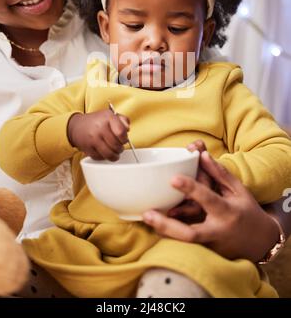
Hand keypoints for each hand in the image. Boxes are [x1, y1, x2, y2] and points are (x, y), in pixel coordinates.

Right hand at [67, 110, 129, 160]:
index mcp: (107, 118)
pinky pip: (100, 158)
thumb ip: (123, 120)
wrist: (76, 126)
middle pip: (116, 145)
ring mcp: (92, 139)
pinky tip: (104, 152)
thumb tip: (127, 129)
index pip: (121, 132)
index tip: (123, 139)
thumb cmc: (97, 121)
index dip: (125, 139)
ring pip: (109, 154)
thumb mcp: (110, 115)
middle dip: (120, 148)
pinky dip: (104, 157)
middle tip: (119, 147)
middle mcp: (99, 128)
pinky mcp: (87, 148)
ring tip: (114, 152)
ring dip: (114, 156)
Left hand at [143, 151, 280, 261]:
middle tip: (147, 213)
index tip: (173, 179)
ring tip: (146, 217)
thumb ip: (219, 173)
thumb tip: (202, 154)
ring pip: (184, 243)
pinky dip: (170, 237)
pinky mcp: (206, 252)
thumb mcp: (238, 190)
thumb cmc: (247, 210)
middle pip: (190, 233)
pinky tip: (155, 227)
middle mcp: (218, 230)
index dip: (191, 188)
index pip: (207, 199)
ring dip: (164, 232)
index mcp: (227, 211)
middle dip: (168, 226)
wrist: (260, 242)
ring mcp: (211, 245)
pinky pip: (185, 245)